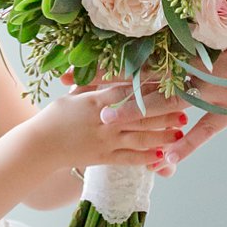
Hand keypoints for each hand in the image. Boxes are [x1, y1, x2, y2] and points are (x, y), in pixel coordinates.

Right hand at [37, 81, 188, 175]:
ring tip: (180, 131)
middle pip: (142, 114)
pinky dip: (147, 157)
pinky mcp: (104, 158)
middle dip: (165, 111)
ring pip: (141, 137)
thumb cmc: (55, 117)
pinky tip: (162, 156)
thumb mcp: (74, 95)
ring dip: (162, 134)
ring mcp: (106, 141)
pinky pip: (130, 158)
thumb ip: (93, 84)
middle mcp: (105, 120)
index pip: (129, 91)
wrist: (40, 146)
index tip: (168, 82)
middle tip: (185, 106)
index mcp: (97, 101)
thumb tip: (106, 68)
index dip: (150, 87)